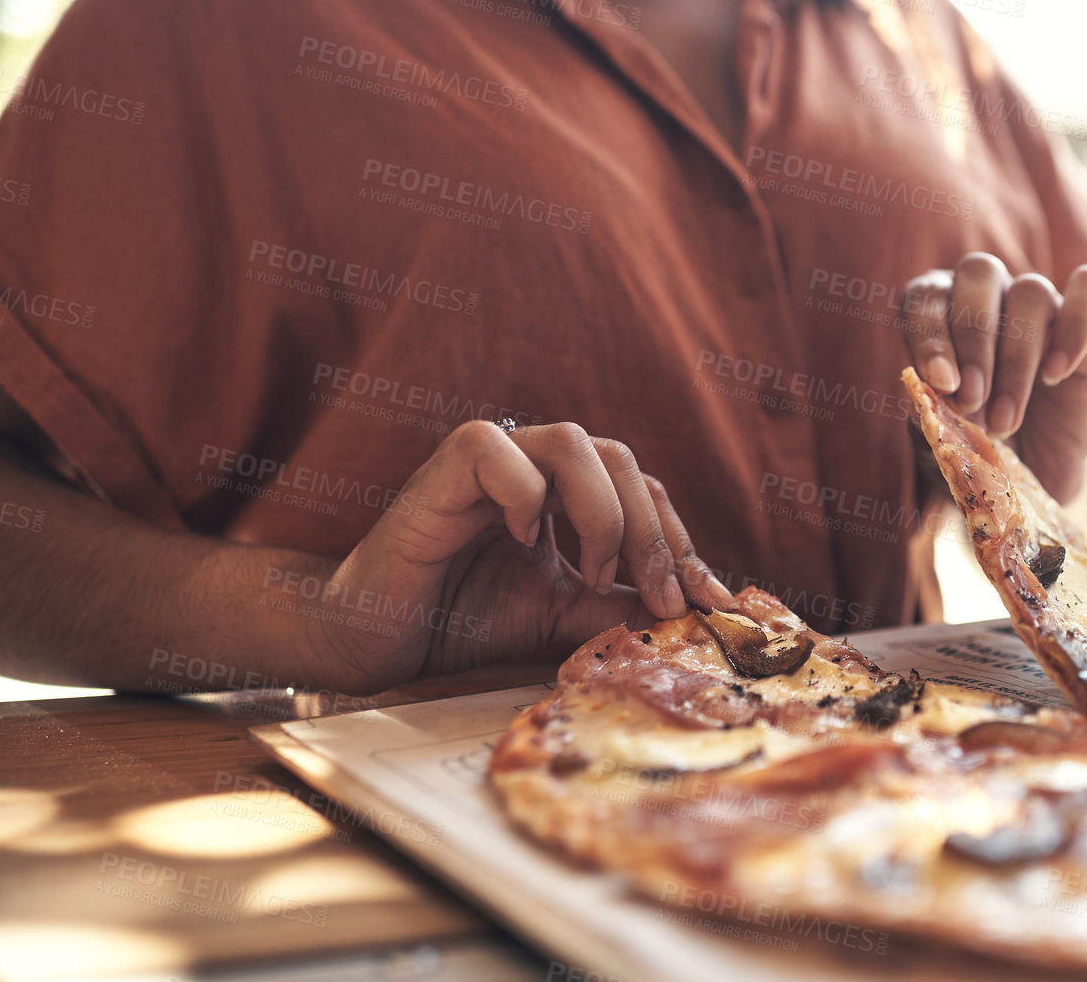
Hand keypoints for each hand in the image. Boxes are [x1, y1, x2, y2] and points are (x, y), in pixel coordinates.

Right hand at [306, 421, 726, 693]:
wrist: (380, 643)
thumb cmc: (461, 621)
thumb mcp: (563, 616)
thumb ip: (620, 605)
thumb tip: (693, 610)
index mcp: (564, 494)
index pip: (642, 492)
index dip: (678, 541)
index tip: (705, 601)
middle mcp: (533, 466)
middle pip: (621, 462)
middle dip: (653, 533)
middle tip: (664, 597)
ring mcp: (489, 462)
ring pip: (573, 443)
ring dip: (602, 513)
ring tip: (593, 574)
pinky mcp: (443, 470)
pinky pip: (497, 449)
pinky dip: (524, 494)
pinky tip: (524, 543)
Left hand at [900, 253, 1086, 501]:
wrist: (1032, 474)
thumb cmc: (975, 448)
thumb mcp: (942, 444)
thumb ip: (925, 420)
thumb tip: (919, 396)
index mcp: (939, 309)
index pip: (926, 297)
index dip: (931, 335)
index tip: (941, 383)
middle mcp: (988, 293)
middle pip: (979, 274)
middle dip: (973, 340)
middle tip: (972, 401)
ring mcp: (1041, 302)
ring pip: (1031, 291)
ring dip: (1016, 359)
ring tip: (1004, 420)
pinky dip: (1075, 326)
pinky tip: (1056, 374)